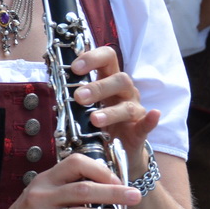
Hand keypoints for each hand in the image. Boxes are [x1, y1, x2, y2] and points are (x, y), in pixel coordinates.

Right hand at [0, 153, 144, 208]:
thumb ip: (67, 190)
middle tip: (135, 196)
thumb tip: (106, 187)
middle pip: (83, 189)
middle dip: (113, 193)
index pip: (75, 163)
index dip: (100, 169)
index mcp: (46, 180)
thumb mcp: (42, 195)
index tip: (118, 180)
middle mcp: (42, 196)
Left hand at [69, 45, 160, 167]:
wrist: (118, 150)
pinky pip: (148, 123)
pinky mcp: (140, 130)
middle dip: (98, 87)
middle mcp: (125, 92)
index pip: (107, 58)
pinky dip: (151, 120)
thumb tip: (56, 85)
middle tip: (78, 98)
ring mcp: (135, 110)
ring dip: (111, 111)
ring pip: (128, 104)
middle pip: (120, 79)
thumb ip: (76, 96)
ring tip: (94, 119)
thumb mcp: (87, 107)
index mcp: (110, 81)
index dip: (92, 59)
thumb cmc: (100, 123)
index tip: (75, 68)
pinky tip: (154, 115)